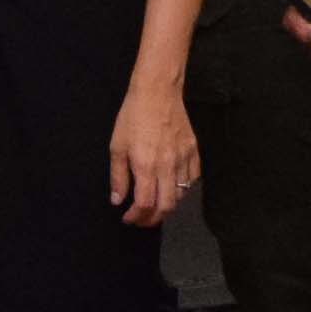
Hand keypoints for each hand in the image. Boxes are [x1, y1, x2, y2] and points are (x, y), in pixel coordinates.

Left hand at [109, 84, 198, 225]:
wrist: (158, 92)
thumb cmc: (133, 117)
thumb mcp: (117, 146)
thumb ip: (118, 176)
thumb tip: (118, 200)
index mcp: (146, 166)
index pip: (145, 204)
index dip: (137, 217)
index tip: (128, 218)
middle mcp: (168, 166)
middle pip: (167, 207)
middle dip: (153, 219)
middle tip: (142, 219)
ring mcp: (184, 159)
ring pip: (181, 195)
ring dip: (168, 205)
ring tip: (155, 204)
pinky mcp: (194, 151)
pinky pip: (193, 179)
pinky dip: (184, 189)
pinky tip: (173, 187)